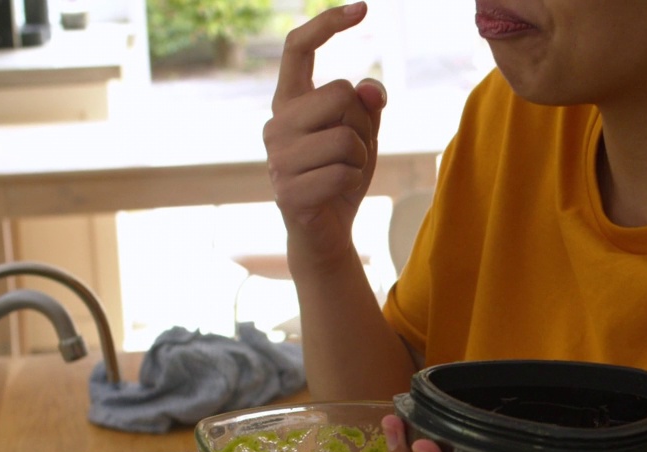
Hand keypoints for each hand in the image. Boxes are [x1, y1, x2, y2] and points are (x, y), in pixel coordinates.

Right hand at [263, 1, 386, 275]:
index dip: (327, 25)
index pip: (299, 49)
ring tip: (342, 174)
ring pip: (347, 137)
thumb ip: (367, 105)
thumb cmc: (340, 176)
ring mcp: (278, 158)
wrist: (324, 234)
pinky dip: (353, 182)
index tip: (363, 8)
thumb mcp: (362, 135)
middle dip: (361, 122)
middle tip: (350, 151)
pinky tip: (336, 194)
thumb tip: (370, 86)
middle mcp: (276, 124)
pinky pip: (344, 171)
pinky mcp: (288, 191)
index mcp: (289, 102)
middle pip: (339, 93)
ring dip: (360, 158)